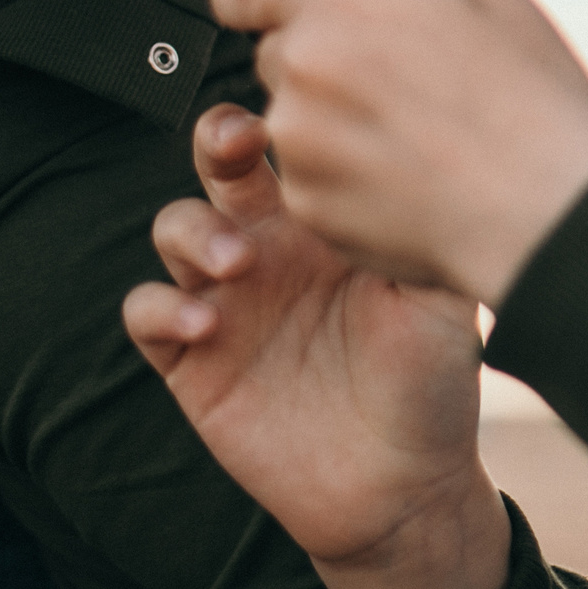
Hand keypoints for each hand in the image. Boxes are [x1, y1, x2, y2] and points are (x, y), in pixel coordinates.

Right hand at [124, 104, 507, 588]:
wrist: (402, 482)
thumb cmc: (432, 378)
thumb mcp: (442, 294)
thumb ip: (422, 228)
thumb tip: (418, 153)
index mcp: (329, 217)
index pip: (293, 141)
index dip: (284, 110)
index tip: (298, 106)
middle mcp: (273, 244)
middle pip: (221, 161)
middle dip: (218, 138)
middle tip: (238, 146)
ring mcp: (229, 298)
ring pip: (176, 228)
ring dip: (194, 233)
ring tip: (238, 264)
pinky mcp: (193, 360)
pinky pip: (146, 313)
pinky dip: (161, 307)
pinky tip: (207, 322)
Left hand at [209, 0, 587, 302]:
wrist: (546, 202)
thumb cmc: (529, 92)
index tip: (272, 10)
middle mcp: (306, 58)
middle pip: (279, 52)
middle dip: (321, 61)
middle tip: (395, 83)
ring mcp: (300, 136)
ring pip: (292, 117)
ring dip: (332, 122)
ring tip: (414, 138)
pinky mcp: (307, 201)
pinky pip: (310, 177)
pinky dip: (345, 177)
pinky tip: (408, 179)